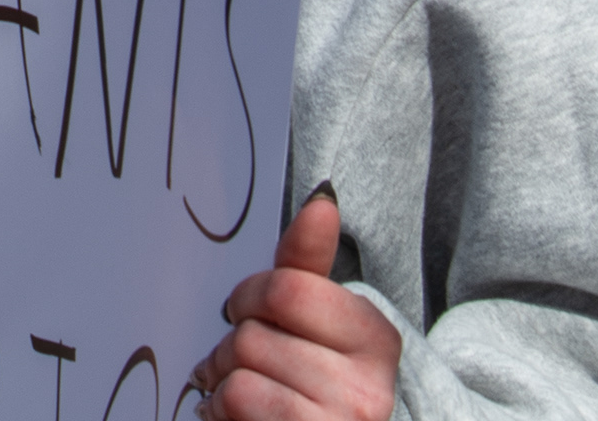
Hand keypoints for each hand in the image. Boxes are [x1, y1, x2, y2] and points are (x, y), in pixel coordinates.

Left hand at [186, 187, 399, 420]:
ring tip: (240, 391)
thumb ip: (308, 262)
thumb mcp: (315, 320)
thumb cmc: (310, 380)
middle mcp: (369, 388)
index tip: (250, 309)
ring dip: (223, 380)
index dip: (250, 296)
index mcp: (376, 339)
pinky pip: (238, 400)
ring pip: (240, 370)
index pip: (288, 288)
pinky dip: (221, 408)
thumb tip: (323, 199)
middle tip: (242, 360)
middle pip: (253, 333)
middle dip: (231, 344)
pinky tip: (241, 416)